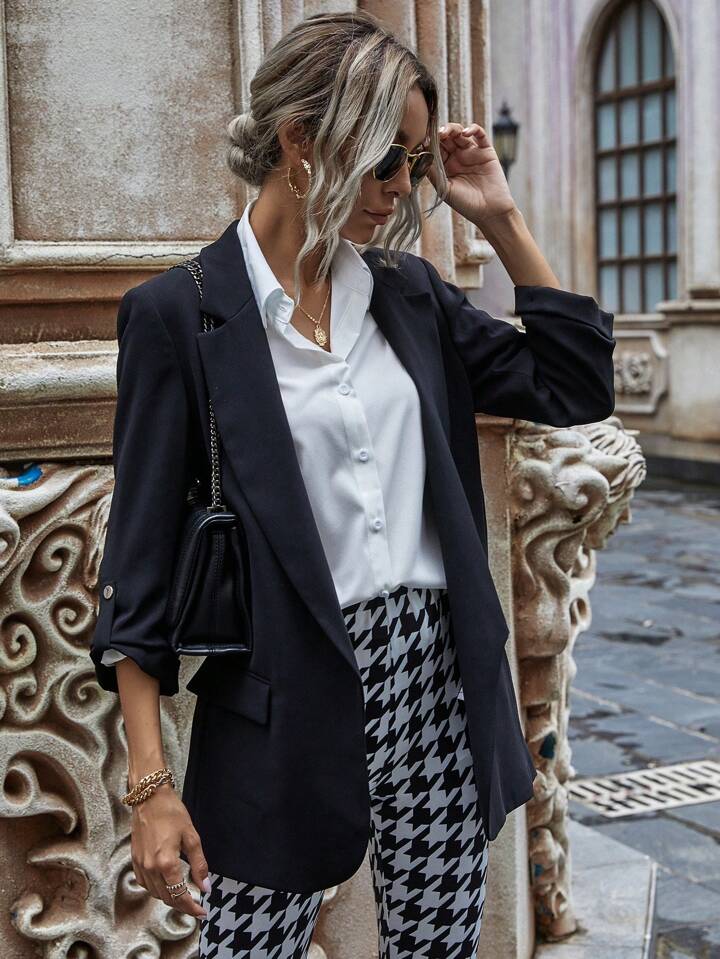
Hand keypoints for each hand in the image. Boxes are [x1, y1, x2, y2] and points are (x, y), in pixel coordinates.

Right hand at [130, 783, 208, 919]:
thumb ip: (199, 864)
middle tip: (196, 906)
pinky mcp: (134, 860)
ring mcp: (140, 865)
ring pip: (155, 893)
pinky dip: (156, 890)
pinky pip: (145, 884)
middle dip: (182, 905)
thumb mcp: (191, 837)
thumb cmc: (172, 813)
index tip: (202, 912)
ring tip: (183, 897)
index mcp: (166, 863)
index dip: (192, 907)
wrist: (149, 797)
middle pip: (167, 898)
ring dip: (169, 899)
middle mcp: (151, 868)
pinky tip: (165, 885)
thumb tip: (206, 887)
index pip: (180, 895)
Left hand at [427, 122, 516, 228]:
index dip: (429, 142)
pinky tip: (466, 132)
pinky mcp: (486, 151)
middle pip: (446, 138)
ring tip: (447, 132)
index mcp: (445, 167)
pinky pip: (480, 134)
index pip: (436, 149)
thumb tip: (420, 155)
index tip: (422, 139)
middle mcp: (457, 158)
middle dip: (440, 133)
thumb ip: (433, 172)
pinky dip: (473, 129)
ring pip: (460, 133)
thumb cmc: (466, 204)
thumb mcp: (445, 188)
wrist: (490, 212)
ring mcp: (471, 153)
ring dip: (453, 129)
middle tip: (435, 134)